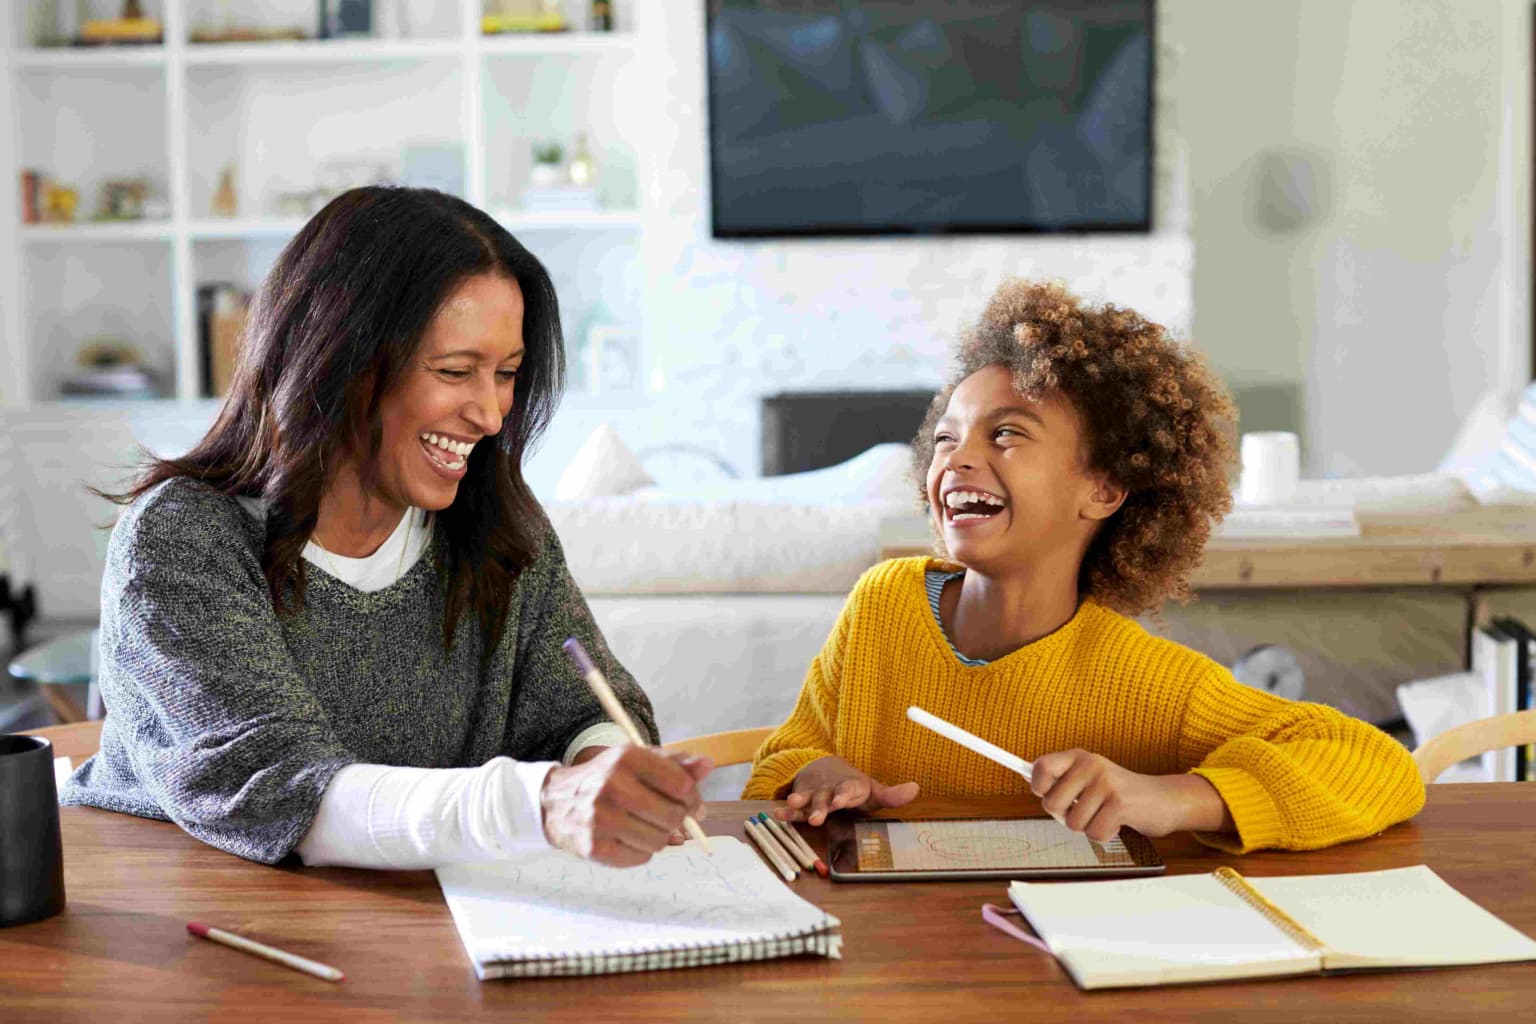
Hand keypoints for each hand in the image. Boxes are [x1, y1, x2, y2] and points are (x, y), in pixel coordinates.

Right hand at [540, 746, 711, 866]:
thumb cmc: (605, 779)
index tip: (692, 803)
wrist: (556, 802)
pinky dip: (641, 851)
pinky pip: (640, 858)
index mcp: (626, 758)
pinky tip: (628, 837)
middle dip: (678, 819)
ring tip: (644, 825)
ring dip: (659, 836)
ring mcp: (601, 818)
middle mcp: (612, 786)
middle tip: (668, 817)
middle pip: (673, 815)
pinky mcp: (593, 847)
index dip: (693, 798)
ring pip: (659, 841)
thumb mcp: (637, 761)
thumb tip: (707, 765)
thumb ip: (675, 764)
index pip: (681, 785)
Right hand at [776, 755, 918, 825]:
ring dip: (799, 803)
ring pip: (806, 799)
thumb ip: (892, 796)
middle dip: (820, 806)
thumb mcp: (872, 791)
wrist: (825, 768)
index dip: (844, 795)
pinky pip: (792, 806)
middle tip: (818, 816)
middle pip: (825, 798)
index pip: (848, 790)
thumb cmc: (853, 787)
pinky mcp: (801, 799)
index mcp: (849, 787)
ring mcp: (813, 794)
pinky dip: (784, 809)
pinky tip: (776, 813)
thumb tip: (916, 788)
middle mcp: (830, 790)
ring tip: (791, 804)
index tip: (841, 800)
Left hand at [1029, 748, 1232, 842]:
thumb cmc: (1119, 794)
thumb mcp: (1090, 778)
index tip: (1047, 796)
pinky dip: (1104, 835)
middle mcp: (1091, 765)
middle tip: (1083, 813)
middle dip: (1065, 817)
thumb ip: (1064, 781)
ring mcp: (1105, 783)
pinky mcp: (1120, 803)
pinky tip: (1117, 822)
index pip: (1041, 767)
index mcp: (1079, 757)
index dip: (1038, 787)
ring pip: (1073, 823)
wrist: (1162, 799)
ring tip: (1104, 815)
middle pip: (1052, 804)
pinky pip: (1094, 833)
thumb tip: (1033, 784)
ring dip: (1088, 828)